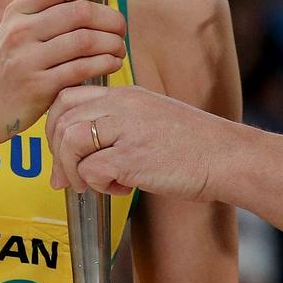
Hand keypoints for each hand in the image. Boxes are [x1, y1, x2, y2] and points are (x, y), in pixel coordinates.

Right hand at [0, 0, 126, 151]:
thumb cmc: (6, 68)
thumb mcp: (15, 33)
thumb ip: (45, 15)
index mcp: (17, 12)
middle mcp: (20, 31)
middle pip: (80, 11)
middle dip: (111, 18)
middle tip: (121, 28)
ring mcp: (27, 59)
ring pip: (85, 40)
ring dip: (112, 43)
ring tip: (119, 49)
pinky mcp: (37, 87)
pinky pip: (82, 68)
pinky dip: (105, 63)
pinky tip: (111, 64)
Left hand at [46, 85, 239, 201]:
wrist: (227, 156)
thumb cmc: (194, 146)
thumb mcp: (151, 120)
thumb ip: (116, 129)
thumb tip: (71, 165)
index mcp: (126, 94)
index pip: (68, 96)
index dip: (56, 124)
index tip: (64, 150)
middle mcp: (122, 105)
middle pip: (61, 116)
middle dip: (57, 151)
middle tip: (70, 175)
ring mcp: (126, 128)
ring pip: (69, 141)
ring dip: (74, 170)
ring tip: (95, 184)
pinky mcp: (132, 156)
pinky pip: (92, 171)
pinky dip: (100, 186)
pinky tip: (124, 188)